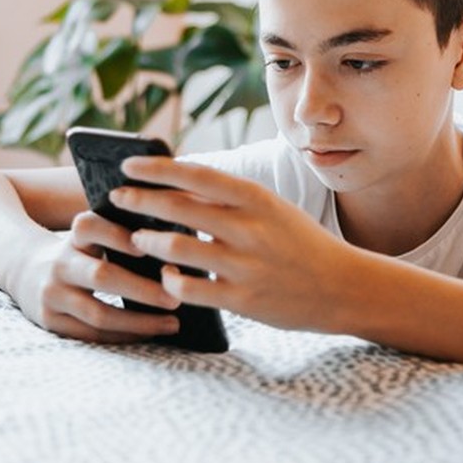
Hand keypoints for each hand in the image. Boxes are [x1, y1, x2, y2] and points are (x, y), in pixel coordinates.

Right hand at [9, 210, 181, 343]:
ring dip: (139, 321)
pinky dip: (124, 335)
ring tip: (173, 322)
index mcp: (74, 237)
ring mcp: (53, 295)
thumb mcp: (91, 235)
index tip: (147, 245)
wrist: (25, 271)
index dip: (116, 235)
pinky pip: (92, 334)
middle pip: (101, 276)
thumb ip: (123, 229)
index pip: (89, 227)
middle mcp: (60, 264)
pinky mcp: (51, 322)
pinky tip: (150, 334)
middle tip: (176, 296)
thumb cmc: (81, 251)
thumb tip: (181, 226)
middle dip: (143, 289)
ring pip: (99, 313)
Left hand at [113, 156, 359, 331]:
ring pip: (177, 248)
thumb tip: (179, 185)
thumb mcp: (272, 209)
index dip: (156, 167)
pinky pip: (189, 289)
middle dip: (139, 201)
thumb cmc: (301, 242)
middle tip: (117, 199)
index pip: (195, 174)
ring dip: (149, 242)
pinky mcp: (243, 299)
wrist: (345, 286)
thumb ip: (231, 200)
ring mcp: (245, 265)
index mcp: (256, 198)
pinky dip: (170, 280)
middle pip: (177, 208)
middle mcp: (249, 227)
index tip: (128, 163)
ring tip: (138, 239)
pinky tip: (166, 276)